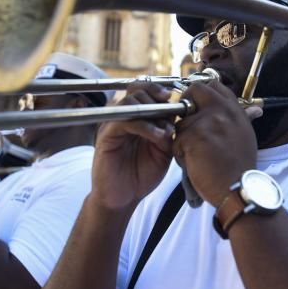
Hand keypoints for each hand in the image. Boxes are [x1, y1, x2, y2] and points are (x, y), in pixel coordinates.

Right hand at [91, 83, 174, 210]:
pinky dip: (143, 126)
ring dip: (152, 112)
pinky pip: (123, 120)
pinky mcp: (106, 136)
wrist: (123, 198)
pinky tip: (157, 137)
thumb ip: (169, 131)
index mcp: (138, 117)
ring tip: (166, 131)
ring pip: (130, 101)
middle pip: (137, 90)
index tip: (175, 97)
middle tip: (171, 110)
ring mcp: (114, 124)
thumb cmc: (142, 175)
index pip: (146, 91)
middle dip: (156, 96)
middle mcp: (124, 116)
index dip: (160, 89)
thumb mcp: (163, 151)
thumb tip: (180, 114)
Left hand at [172, 82, 260, 207]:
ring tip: (198, 155)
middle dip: (186, 105)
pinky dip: (180, 155)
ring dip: (183, 139)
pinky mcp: (193, 135)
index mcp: (235, 109)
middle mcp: (222, 109)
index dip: (201, 94)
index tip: (198, 107)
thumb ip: (240, 118)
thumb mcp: (245, 135)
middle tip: (189, 125)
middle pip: (194, 90)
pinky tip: (195, 164)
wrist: (238, 188)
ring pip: (181, 122)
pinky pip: (175, 141)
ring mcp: (207, 120)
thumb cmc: (239, 167)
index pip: (214, 85)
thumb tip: (251, 109)